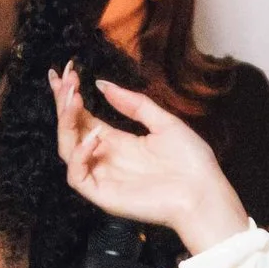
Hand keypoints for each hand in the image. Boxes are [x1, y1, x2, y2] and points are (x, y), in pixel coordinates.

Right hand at [50, 67, 250, 254]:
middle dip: (64, 104)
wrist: (204, 193)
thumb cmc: (191, 162)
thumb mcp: (164, 122)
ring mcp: (102, 177)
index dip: (71, 97)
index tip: (65, 72)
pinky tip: (93, 136)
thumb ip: (134, 104)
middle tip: (67, 79)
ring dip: (66, 123)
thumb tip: (101, 84)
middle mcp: (105, 158)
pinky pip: (77, 175)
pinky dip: (79, 154)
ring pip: (67, 150)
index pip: (84, 118)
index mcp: (118, 142)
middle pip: (71, 130)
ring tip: (74, 99)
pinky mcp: (103, 195)